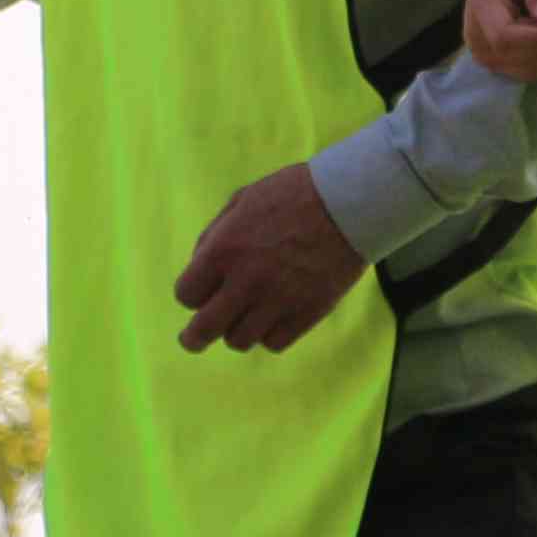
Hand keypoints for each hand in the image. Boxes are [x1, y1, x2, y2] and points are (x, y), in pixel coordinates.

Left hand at [172, 159, 362, 353]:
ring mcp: (277, 301)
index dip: (191, 294)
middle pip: (205, 329)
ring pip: (240, 340)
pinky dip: (269, 334)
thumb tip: (199, 265)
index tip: (200, 294)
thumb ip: (215, 234)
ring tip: (246, 318)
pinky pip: (274, 343)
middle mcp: (245, 282)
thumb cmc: (294, 194)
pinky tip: (274, 319)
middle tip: (193, 340)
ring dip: (238, 330)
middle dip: (194, 338)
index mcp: (224, 250)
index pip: (187, 294)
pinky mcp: (306, 314)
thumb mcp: (243, 200)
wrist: (350, 203)